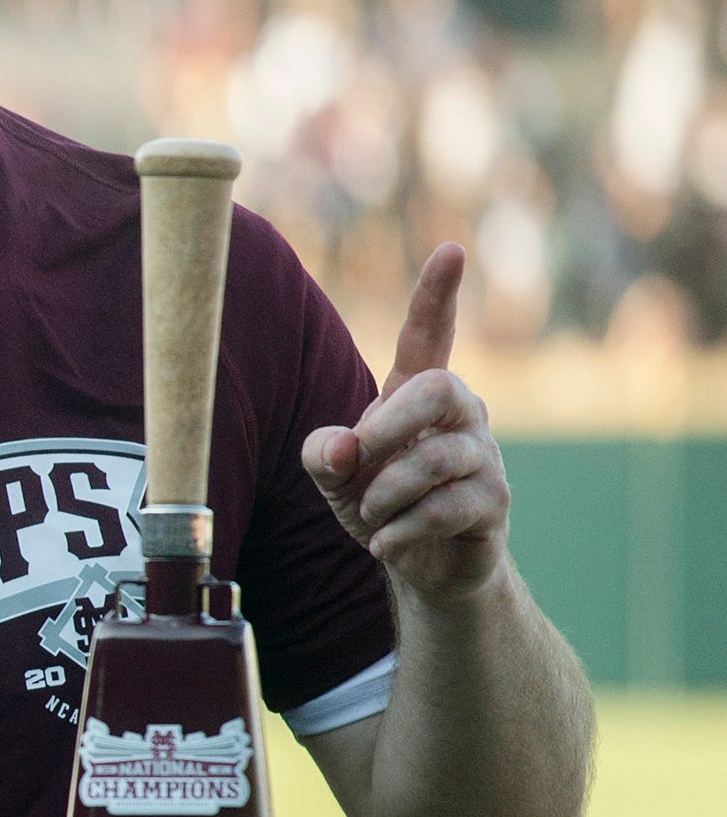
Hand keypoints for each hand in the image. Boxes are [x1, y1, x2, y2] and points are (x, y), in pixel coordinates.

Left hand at [302, 243, 509, 602]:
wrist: (419, 565)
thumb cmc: (376, 501)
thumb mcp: (332, 475)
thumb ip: (321, 454)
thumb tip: (344, 447)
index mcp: (418, 394)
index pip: (430, 337)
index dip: (437, 297)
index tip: (451, 251)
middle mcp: (462, 413)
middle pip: (438, 388)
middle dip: (387, 425)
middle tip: (356, 461)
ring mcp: (485, 456)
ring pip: (432, 460)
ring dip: (383, 494)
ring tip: (370, 515)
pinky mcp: (495, 502)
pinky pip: (444, 508)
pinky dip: (400, 531)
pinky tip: (385, 544)